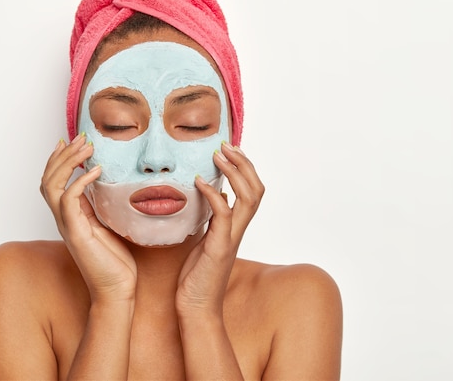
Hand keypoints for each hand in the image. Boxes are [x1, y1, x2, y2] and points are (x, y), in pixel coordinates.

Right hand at [40, 133, 136, 303]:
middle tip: (81, 138)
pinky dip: (80, 181)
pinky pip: (69, 200)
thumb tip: (109, 184)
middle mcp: (64, 219)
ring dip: (67, 162)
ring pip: (51, 186)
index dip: (59, 160)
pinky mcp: (76, 233)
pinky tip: (96, 170)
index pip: (54, 182)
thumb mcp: (110, 224)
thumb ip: (103, 205)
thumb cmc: (116, 261)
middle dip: (62, 155)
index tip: (72, 141)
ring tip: (86, 147)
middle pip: (47, 179)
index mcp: (70, 216)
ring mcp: (67, 226)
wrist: (117, 290)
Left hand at [176, 142, 263, 315]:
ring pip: (249, 198)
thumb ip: (208, 219)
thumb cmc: (196, 275)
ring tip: (219, 154)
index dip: (245, 168)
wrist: (195, 306)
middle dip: (244, 163)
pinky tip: (200, 182)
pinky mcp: (219, 248)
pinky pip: (223, 215)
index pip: (251, 191)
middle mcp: (238, 231)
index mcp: (235, 228)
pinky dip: (213, 194)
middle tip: (227, 145)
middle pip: (257, 190)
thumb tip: (204, 198)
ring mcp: (231, 239)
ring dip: (235, 172)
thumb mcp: (203, 239)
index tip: (229, 149)